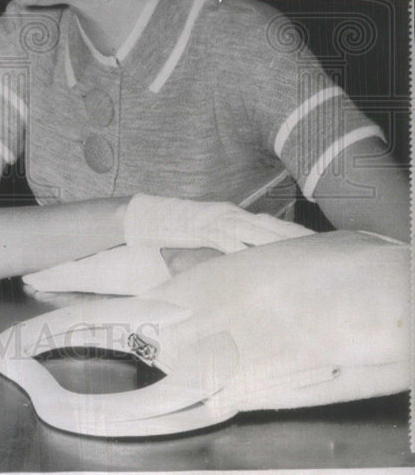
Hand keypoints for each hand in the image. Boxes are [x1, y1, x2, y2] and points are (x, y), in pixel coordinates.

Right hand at [124, 194, 313, 252]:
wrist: (148, 216)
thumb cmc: (176, 228)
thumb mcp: (206, 232)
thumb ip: (226, 242)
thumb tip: (244, 258)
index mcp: (232, 214)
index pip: (270, 224)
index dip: (295, 233)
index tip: (318, 242)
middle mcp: (231, 215)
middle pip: (272, 227)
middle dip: (299, 238)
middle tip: (327, 248)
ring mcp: (219, 221)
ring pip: (259, 233)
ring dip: (283, 243)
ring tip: (307, 254)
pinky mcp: (206, 231)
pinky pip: (232, 243)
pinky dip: (249, 251)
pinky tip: (266, 260)